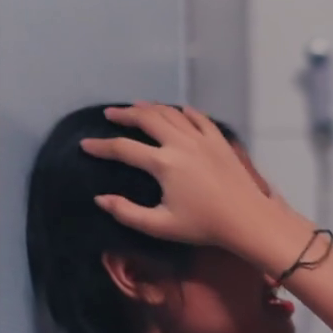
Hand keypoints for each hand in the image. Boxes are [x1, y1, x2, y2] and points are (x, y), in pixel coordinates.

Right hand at [81, 103, 281, 249]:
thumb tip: (100, 199)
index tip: (85, 144)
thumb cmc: (203, 225)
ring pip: (171, 113)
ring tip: (136, 107)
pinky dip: (183, 111)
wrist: (247, 219)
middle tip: (109, 114)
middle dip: (125, 114)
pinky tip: (177, 110)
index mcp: (164, 163)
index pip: (124, 149)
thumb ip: (127, 212)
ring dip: (150, 108)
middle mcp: (180, 143)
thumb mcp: (160, 226)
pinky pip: (198, 117)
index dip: (101, 146)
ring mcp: (202, 138)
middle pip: (146, 119)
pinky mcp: (219, 140)